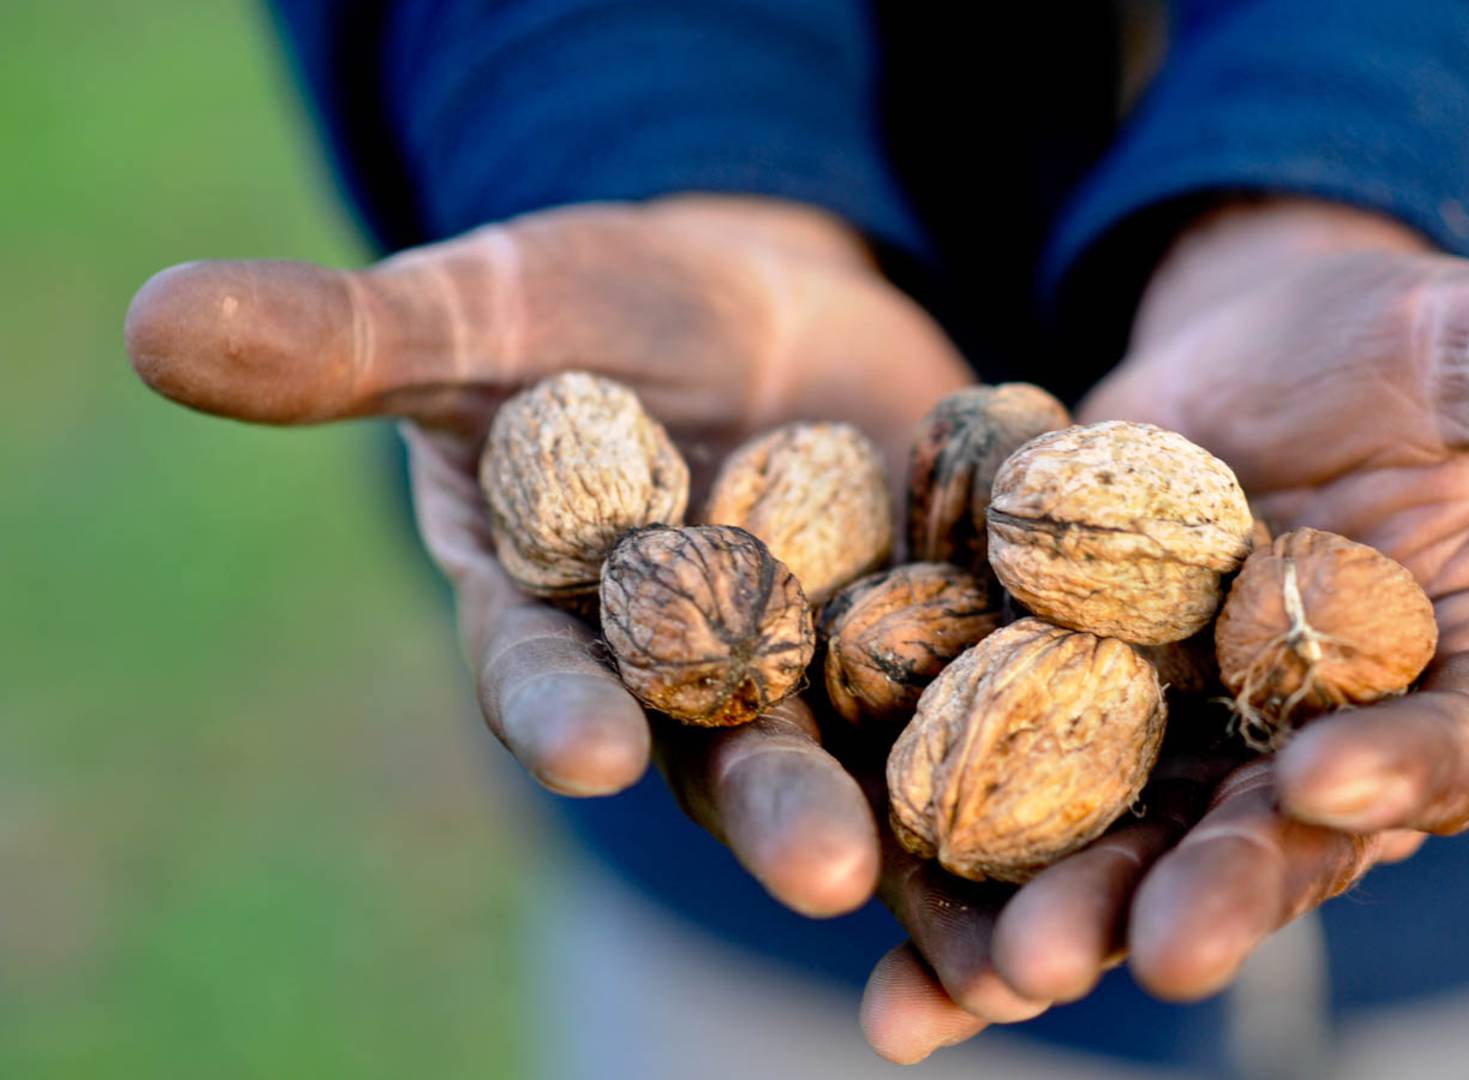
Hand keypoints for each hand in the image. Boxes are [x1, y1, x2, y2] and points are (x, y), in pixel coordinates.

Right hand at [126, 196, 973, 916]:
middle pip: (723, 749)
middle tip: (821, 867)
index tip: (594, 745)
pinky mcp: (933, 644)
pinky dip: (1038, 768)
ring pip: (866, 767)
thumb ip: (355, 335)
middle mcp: (684, 678)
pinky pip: (988, 708)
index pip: (545, 667)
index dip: (561, 705)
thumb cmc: (599, 299)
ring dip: (923, 839)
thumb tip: (151, 320)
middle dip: (770, 806)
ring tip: (985, 919)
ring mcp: (816, 672)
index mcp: (561, 614)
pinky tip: (1100, 828)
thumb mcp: (490, 301)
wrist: (759, 302)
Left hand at [856, 197, 1468, 1060]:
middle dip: (1219, 892)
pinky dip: (968, 901)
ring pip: (1145, 853)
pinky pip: (1026, 821)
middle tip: (1149, 953)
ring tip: (1007, 978)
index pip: (1456, 736)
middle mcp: (1335, 746)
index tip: (1333, 777)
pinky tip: (896, 990)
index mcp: (1464, 675)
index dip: (1408, 766)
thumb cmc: (1385, 350)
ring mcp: (1202, 751)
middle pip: (1286, 838)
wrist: (1242, 356)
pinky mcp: (1081, 729)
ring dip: (1078, 922)